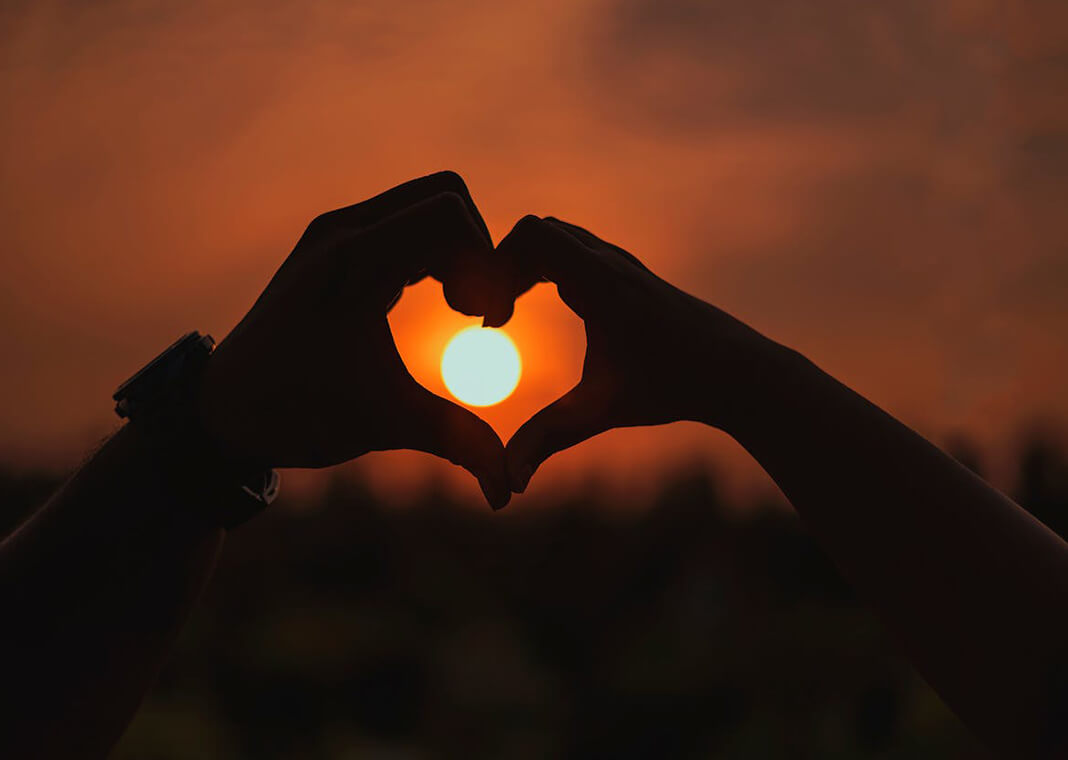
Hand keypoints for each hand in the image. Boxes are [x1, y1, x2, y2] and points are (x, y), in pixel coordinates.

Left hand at [198, 172, 513, 507]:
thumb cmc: (296, 415)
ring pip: (427, 202)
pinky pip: (405, 220)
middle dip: (478, 252)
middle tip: (475, 313)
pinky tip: (436, 300)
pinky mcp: (336, 243)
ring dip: (458, 250)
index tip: (482, 321)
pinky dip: (434, 251)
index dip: (484, 264)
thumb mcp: (385, 424)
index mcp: (351, 264)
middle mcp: (342, 232)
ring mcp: (336, 232)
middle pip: (446, 194)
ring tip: (459, 310)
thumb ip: (458, 443)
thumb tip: (509, 491)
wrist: (222, 411)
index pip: (447, 213)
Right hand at [497, 215, 774, 493]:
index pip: (530, 235)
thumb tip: (508, 484)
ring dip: (527, 266)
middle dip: (504, 267)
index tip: (495, 324)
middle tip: (495, 316)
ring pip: (558, 237)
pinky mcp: (631, 274)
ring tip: (510, 313)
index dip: (496, 270)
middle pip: (537, 232)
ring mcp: (623, 263)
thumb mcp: (600, 412)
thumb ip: (547, 439)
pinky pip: (578, 250)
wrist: (739, 372)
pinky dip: (550, 268)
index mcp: (600, 281)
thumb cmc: (672, 387)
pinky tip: (551, 309)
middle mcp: (611, 261)